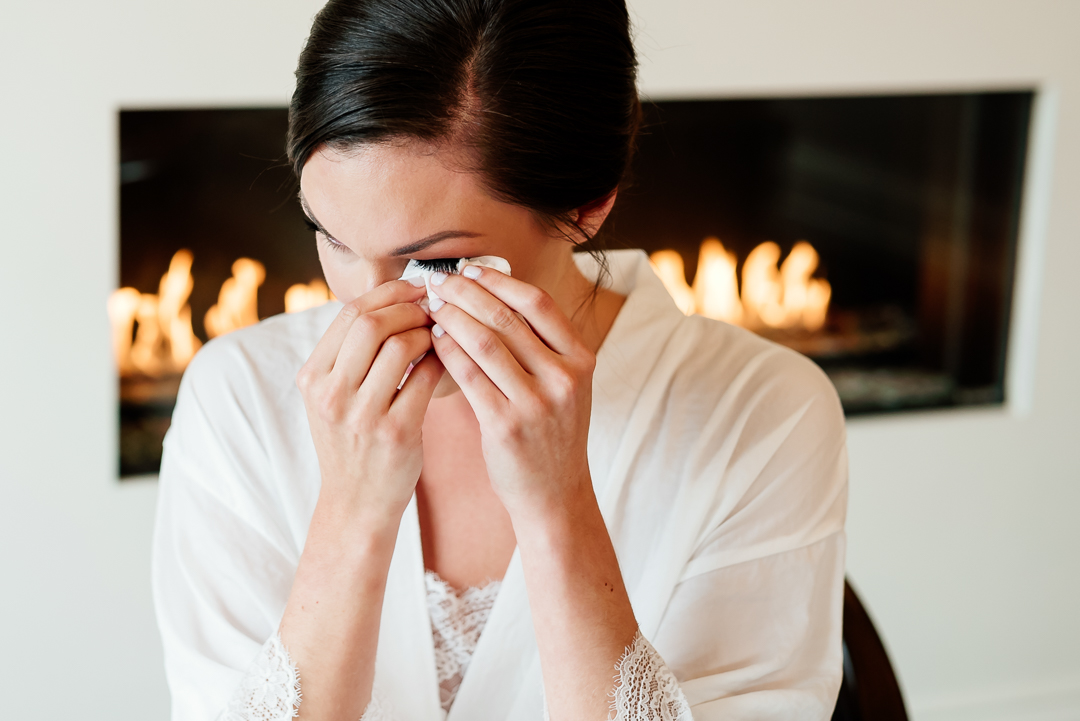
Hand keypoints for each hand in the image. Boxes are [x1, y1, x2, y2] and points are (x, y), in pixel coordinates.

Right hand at [296, 279, 444, 521]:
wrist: (356, 504)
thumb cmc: (351, 442)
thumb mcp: (331, 398)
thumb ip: (349, 354)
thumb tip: (391, 299)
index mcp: (312, 378)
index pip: (349, 314)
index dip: (388, 293)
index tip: (415, 288)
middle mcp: (331, 394)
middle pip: (372, 323)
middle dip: (409, 307)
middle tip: (433, 307)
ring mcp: (362, 415)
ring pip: (400, 346)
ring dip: (427, 333)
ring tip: (438, 335)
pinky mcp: (396, 433)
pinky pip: (425, 379)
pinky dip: (440, 361)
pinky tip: (446, 360)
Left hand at [425, 267, 595, 514]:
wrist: (555, 495)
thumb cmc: (551, 434)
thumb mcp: (565, 386)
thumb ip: (542, 346)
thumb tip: (495, 294)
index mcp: (581, 360)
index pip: (538, 303)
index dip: (500, 281)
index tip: (471, 270)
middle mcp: (564, 378)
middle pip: (507, 317)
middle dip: (467, 293)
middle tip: (439, 282)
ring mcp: (537, 403)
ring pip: (485, 342)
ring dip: (452, 317)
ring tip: (430, 306)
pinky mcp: (506, 426)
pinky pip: (469, 376)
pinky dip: (447, 351)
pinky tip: (433, 339)